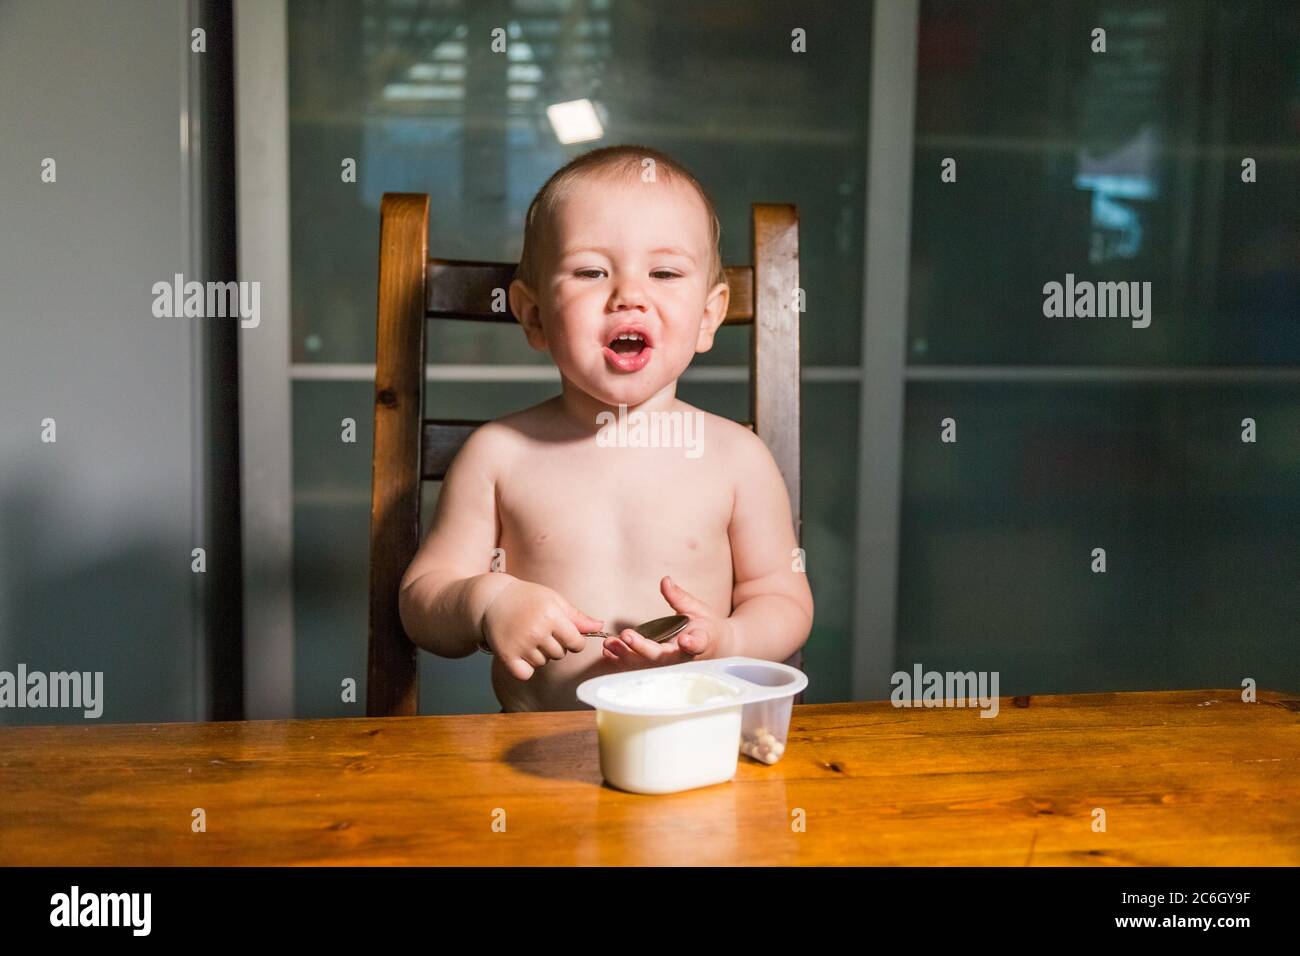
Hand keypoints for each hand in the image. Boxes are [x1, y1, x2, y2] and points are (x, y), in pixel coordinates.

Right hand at [480, 580, 603, 680]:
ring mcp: (521, 645)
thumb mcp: (554, 600)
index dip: (574, 641)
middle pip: (560, 654)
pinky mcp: (507, 656)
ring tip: (527, 636)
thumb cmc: (527, 598)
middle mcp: (537, 631)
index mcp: (552, 616)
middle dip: (555, 645)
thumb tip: (599, 626)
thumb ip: (576, 616)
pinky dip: (525, 667)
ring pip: (543, 663)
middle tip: (540, 630)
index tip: (565, 634)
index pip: (577, 643)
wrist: (493, 600)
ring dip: (539, 654)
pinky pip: (526, 674)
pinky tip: (520, 652)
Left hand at [602, 576, 733, 667]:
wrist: (711, 647)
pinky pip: (639, 666)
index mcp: (700, 641)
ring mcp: (668, 665)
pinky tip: (608, 653)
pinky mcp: (657, 667)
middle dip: (642, 648)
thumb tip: (665, 581)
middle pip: (662, 657)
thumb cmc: (705, 627)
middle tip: (626, 636)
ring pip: (647, 665)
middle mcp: (682, 657)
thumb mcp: (697, 608)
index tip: (685, 640)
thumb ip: (679, 597)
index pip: (697, 644)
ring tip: (609, 644)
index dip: (691, 644)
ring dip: (627, 655)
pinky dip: (623, 660)